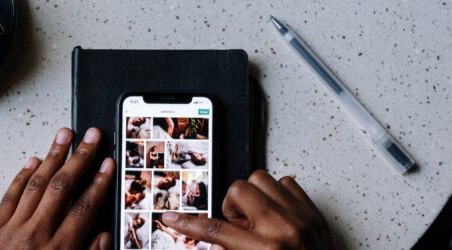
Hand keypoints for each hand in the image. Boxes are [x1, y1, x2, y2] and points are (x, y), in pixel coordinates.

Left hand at [0, 128, 114, 249]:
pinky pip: (9, 196)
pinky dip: (22, 176)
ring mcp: (13, 229)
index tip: (107, 164)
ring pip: (36, 184)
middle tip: (91, 136)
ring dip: (52, 156)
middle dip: (79, 158)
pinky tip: (33, 161)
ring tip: (64, 135)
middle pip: (62, 187)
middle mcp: (36, 235)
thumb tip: (102, 235)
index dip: (98, 183)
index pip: (84, 208)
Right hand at [162, 170, 335, 249]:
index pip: (216, 230)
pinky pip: (286, 182)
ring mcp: (301, 216)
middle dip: (233, 206)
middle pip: (238, 190)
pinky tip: (277, 212)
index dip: (189, 224)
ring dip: (254, 195)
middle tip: (240, 224)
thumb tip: (211, 239)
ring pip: (261, 178)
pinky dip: (277, 194)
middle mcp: (283, 229)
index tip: (172, 218)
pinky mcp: (313, 210)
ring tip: (259, 216)